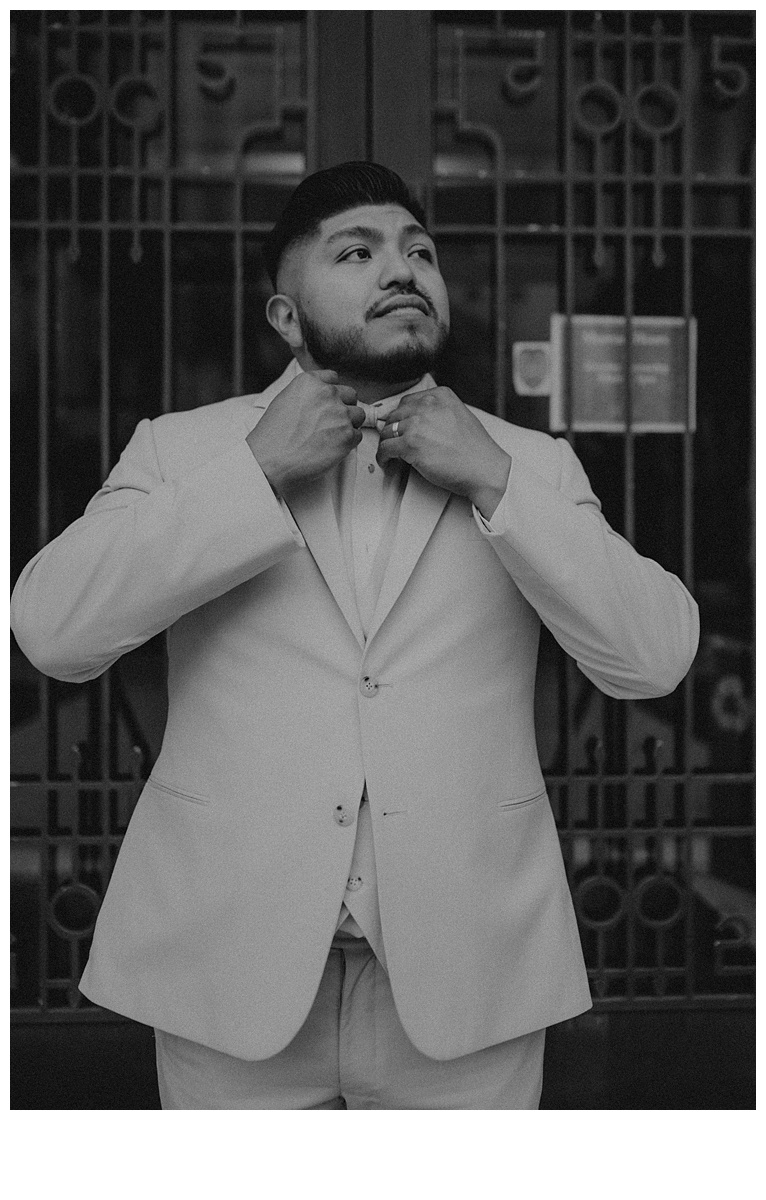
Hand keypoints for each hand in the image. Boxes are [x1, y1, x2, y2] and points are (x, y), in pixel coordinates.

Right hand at [247, 370, 363, 493]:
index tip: (328, 404)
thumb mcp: (284, 400)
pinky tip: (332, 447)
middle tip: (331, 423)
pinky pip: (358, 435)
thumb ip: (306, 394)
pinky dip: (349, 443)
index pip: (333, 378)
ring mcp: (340, 413)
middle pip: (350, 395)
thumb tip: (319, 399)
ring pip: (358, 414)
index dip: (332, 393)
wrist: (271, 460)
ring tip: (332, 436)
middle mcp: (327, 393)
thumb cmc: (273, 436)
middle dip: (344, 407)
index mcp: (310, 382)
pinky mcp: (348, 435)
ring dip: (349, 424)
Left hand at [377, 386, 511, 517]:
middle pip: (395, 416)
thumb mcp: (459, 415)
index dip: (402, 418)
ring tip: (391, 455)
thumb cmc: (475, 449)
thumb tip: (414, 420)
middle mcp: (427, 405)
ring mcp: (417, 424)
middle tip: (395, 444)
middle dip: (393, 431)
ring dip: (387, 444)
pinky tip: (389, 463)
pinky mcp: (410, 445)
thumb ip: (437, 411)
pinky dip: (383, 458)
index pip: (407, 402)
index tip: (401, 429)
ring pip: (386, 432)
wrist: (484, 469)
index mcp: (440, 395)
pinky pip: (385, 449)